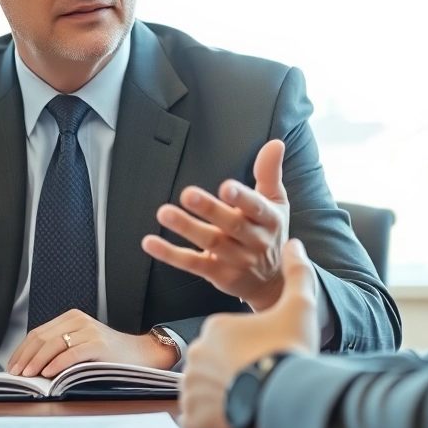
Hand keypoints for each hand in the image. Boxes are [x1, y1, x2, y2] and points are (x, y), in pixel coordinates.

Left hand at [6, 310, 178, 377]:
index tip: (12, 366)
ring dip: (37, 361)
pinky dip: (57, 364)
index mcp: (71, 318)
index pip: (38, 333)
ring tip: (27, 375)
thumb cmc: (108, 355)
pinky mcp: (99, 343)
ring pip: (54, 344)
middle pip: (42, 338)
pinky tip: (48, 373)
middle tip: (16, 374)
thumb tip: (29, 366)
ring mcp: (89, 330)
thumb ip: (59, 348)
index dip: (22, 350)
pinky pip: (72, 353)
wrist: (141, 354)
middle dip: (25, 357)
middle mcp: (79, 320)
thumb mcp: (81, 345)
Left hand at [142, 139, 291, 309]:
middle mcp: (254, 241)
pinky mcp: (217, 274)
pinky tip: (151, 242)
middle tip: (188, 194)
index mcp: (268, 220)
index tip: (225, 187)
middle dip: (210, 210)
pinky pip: (191, 264)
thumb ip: (270, 173)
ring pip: (209, 243)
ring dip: (186, 227)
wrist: (272, 283)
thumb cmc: (270, 234)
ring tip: (164, 213)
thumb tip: (275, 143)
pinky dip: (170, 254)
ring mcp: (235, 260)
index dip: (241, 198)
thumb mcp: (276, 204)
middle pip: (231, 225)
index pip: (256, 208)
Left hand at [179, 239, 317, 427]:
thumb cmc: (290, 351)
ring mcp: (191, 387)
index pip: (226, 339)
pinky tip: (231, 421)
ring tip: (249, 403)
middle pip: (213, 366)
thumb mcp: (300, 306)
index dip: (247, 352)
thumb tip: (295, 245)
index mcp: (216, 327)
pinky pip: (194, 422)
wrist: (285, 397)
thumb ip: (297, 273)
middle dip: (231, 375)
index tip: (263, 360)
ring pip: (202, 393)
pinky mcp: (192, 418)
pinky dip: (209, 424)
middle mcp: (198, 354)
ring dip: (220, 399)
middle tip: (258, 383)